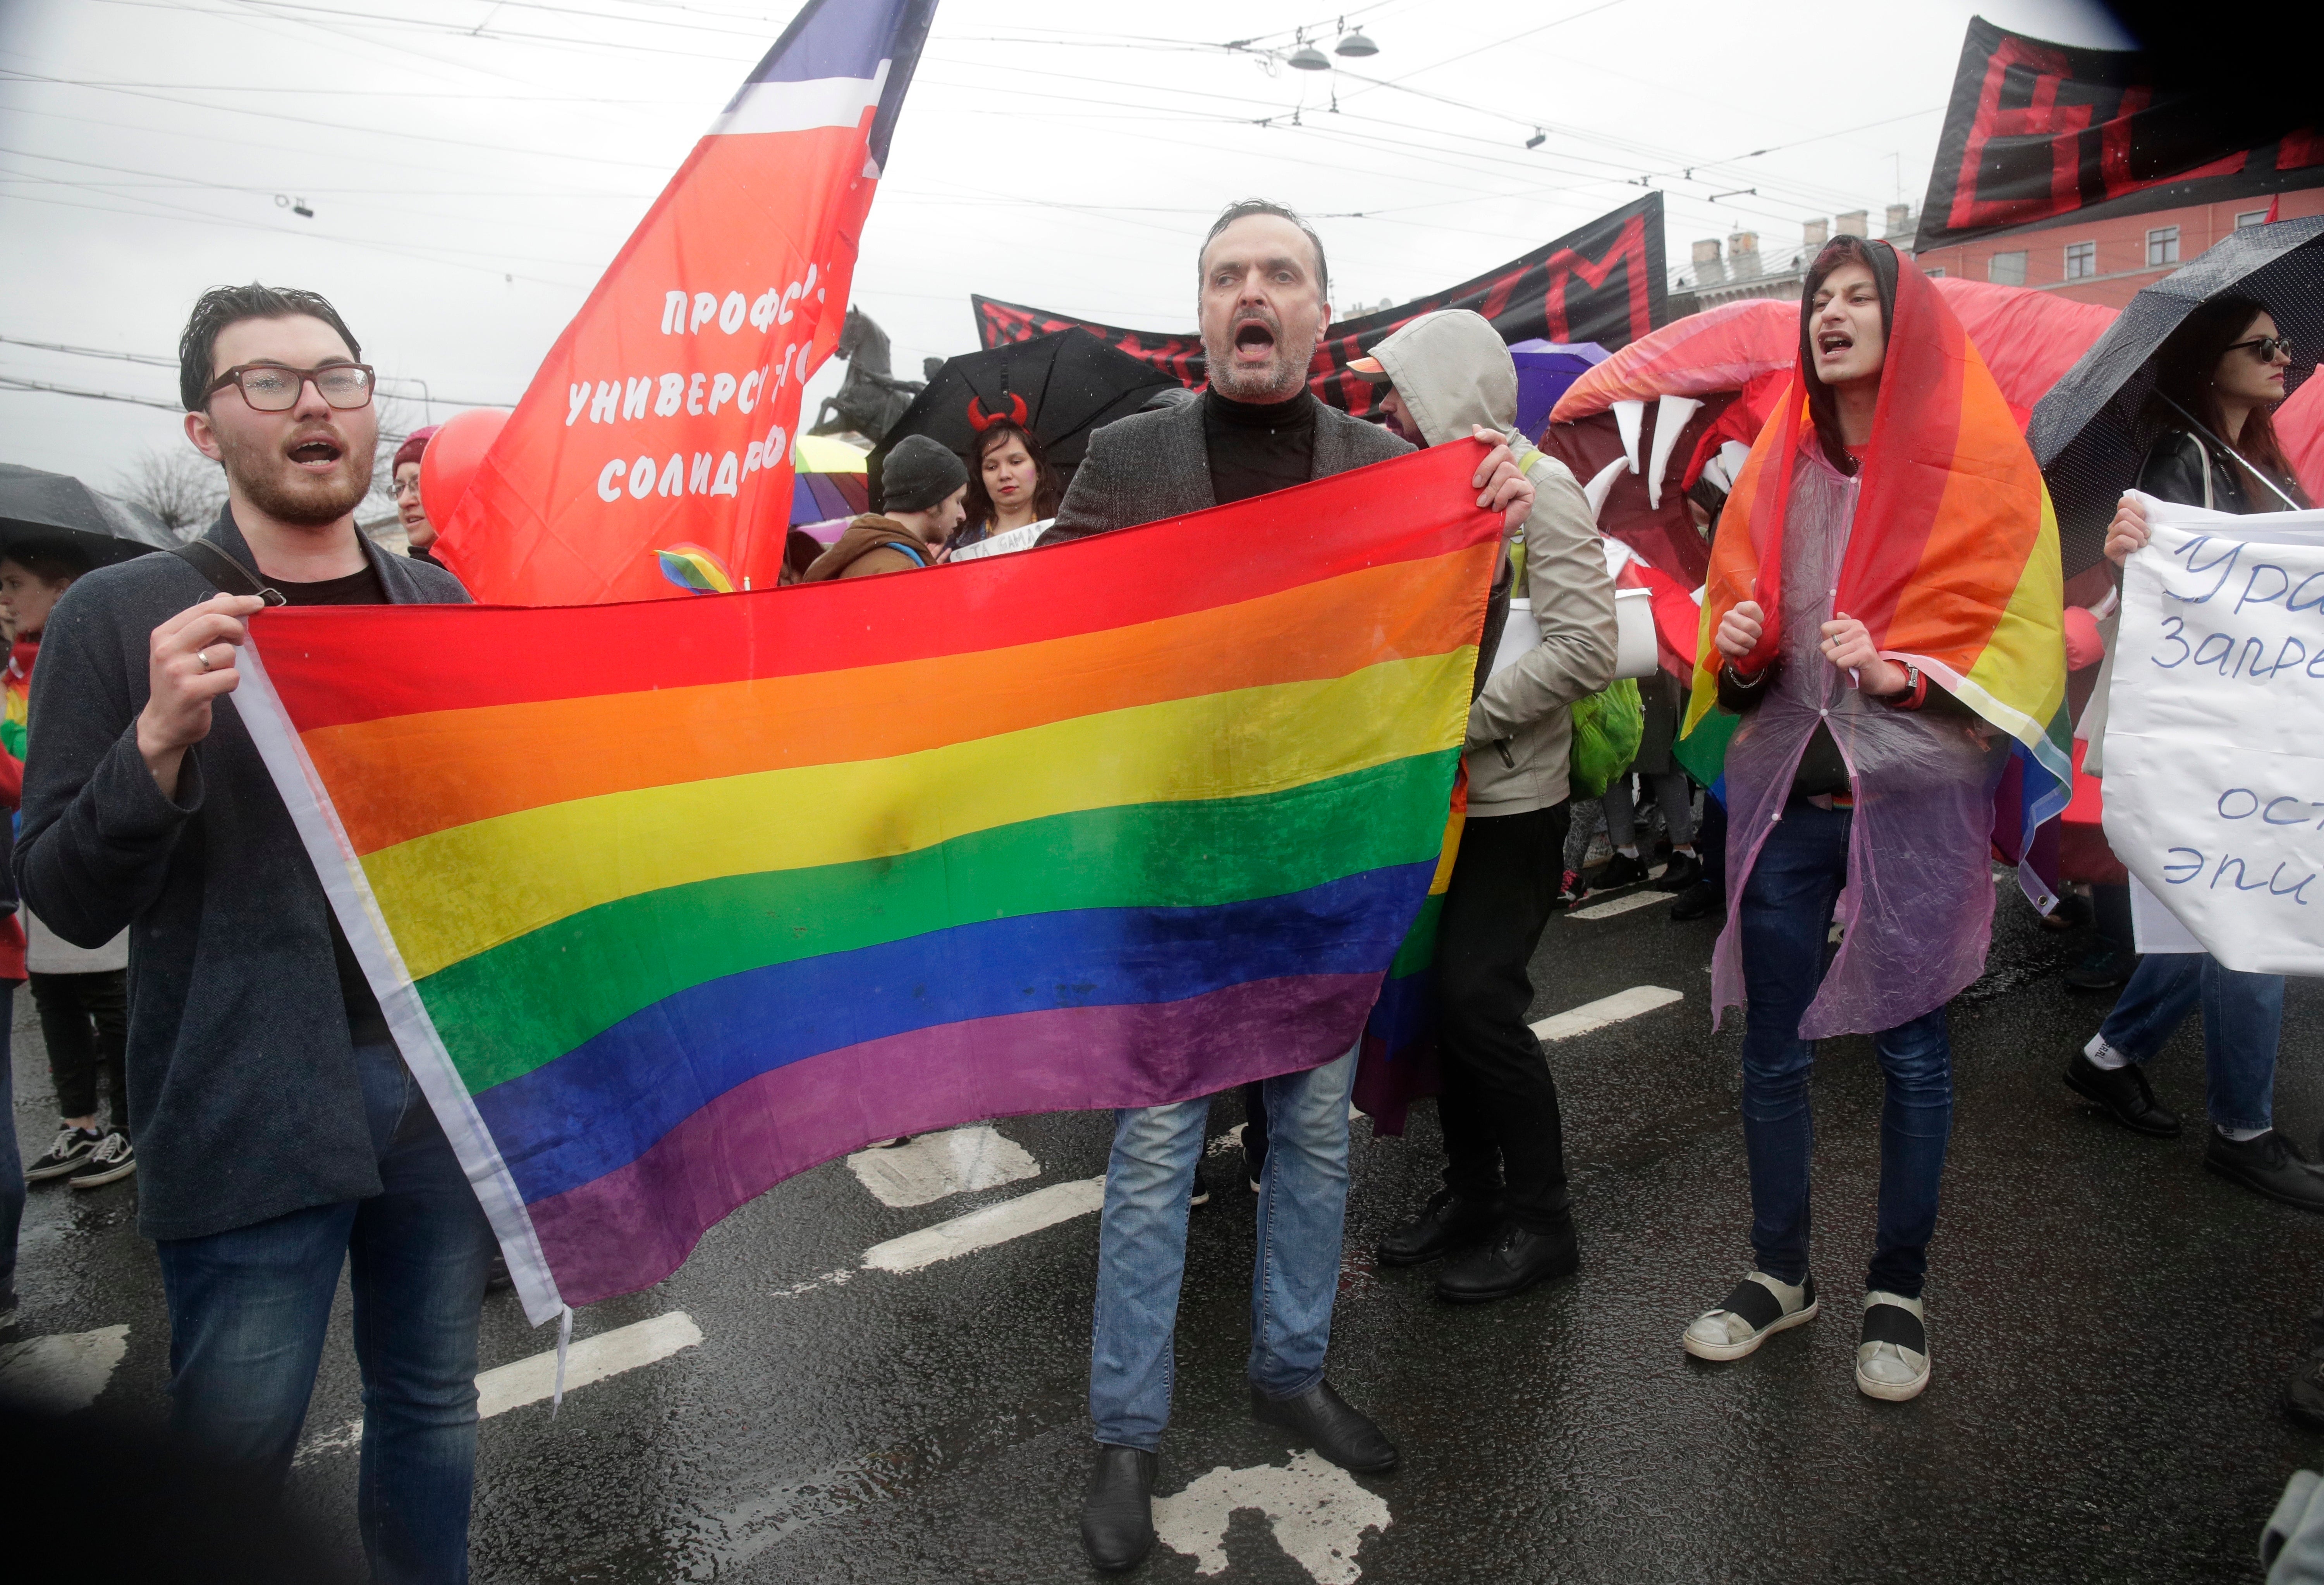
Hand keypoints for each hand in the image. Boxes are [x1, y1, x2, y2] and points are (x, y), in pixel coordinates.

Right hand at [138, 593, 262, 798]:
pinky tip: (219, 689)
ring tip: (219, 674)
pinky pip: (230, 676)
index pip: (204, 608)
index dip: (235, 603)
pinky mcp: (191, 691)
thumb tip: (225, 596)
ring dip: (232, 663)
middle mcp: (167, 649)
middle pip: (215, 621)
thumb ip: (202, 624)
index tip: (257, 603)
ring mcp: (177, 670)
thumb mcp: (183, 650)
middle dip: (237, 627)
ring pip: (226, 652)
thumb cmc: (178, 683)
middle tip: (242, 639)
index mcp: (164, 634)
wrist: (163, 724)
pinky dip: (232, 682)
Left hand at [1470, 426, 1534, 532]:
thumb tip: (1474, 426)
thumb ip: (1474, 458)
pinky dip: (1500, 496)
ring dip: (1491, 488)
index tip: (1476, 436)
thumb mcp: (1474, 482)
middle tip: (1474, 484)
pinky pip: (1513, 485)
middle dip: (1486, 466)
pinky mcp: (1529, 491)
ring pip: (1506, 469)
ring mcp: (1522, 479)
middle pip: (1503, 452)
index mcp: (1499, 463)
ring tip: (1483, 503)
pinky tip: (1497, 507)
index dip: (1490, 435)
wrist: (1488, 531)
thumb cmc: (1480, 507)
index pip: (1499, 441)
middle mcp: (1512, 468)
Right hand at [1714, 599, 1763, 662]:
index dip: (1760, 618)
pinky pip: (1735, 648)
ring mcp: (1722, 627)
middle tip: (1756, 637)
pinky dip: (1743, 652)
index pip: (1751, 608)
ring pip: (1742, 638)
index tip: (1760, 624)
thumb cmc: (1753, 634)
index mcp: (1740, 607)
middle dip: (1757, 635)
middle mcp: (1729, 615)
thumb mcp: (1761, 624)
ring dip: (1750, 644)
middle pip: (1748, 625)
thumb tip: (1771, 622)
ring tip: (1750, 645)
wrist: (1740, 649)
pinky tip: (1743, 650)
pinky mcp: (1718, 640)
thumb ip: (1766, 619)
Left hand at [1820, 614, 1905, 695]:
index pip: (1825, 628)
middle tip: (1845, 657)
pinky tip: (1852, 667)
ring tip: (1849, 662)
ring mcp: (1863, 641)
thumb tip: (1839, 613)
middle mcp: (1859, 629)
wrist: (1876, 674)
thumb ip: (1840, 629)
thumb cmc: (1856, 658)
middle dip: (1831, 655)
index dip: (1827, 642)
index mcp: (1853, 624)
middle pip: (1825, 644)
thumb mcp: (1846, 642)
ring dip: (1837, 663)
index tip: (1840, 647)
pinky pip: (1840, 662)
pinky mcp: (1865, 654)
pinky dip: (1843, 668)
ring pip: (1831, 655)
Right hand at [2104, 493, 2150, 565]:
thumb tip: (2134, 494)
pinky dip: (2132, 544)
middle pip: (2123, 514)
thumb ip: (2146, 504)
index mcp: (2125, 516)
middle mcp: (2115, 525)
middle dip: (2140, 524)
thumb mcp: (2156, 518)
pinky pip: (2120, 540)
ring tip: (2143, 544)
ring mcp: (2110, 537)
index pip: (2124, 502)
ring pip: (2122, 526)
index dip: (2139, 509)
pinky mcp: (2109, 550)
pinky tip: (2135, 549)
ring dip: (2138, 535)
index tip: (2147, 519)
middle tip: (2147, 535)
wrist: (2156, 560)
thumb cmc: (2157, 539)